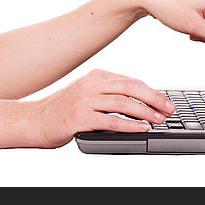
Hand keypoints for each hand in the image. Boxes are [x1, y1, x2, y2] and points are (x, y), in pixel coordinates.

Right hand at [32, 69, 173, 147]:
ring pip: (123, 102)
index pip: (131, 81)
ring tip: (159, 120)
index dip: (151, 92)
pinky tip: (141, 128)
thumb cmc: (62, 111)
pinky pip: (111, 120)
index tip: (165, 102)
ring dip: (145, 112)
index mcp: (96, 76)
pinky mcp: (80, 117)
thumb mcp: (87, 95)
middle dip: (154, 99)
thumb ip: (108, 95)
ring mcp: (84, 99)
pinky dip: (129, 125)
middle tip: (169, 109)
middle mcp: (91, 84)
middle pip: (131, 87)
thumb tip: (140, 105)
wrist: (35, 120)